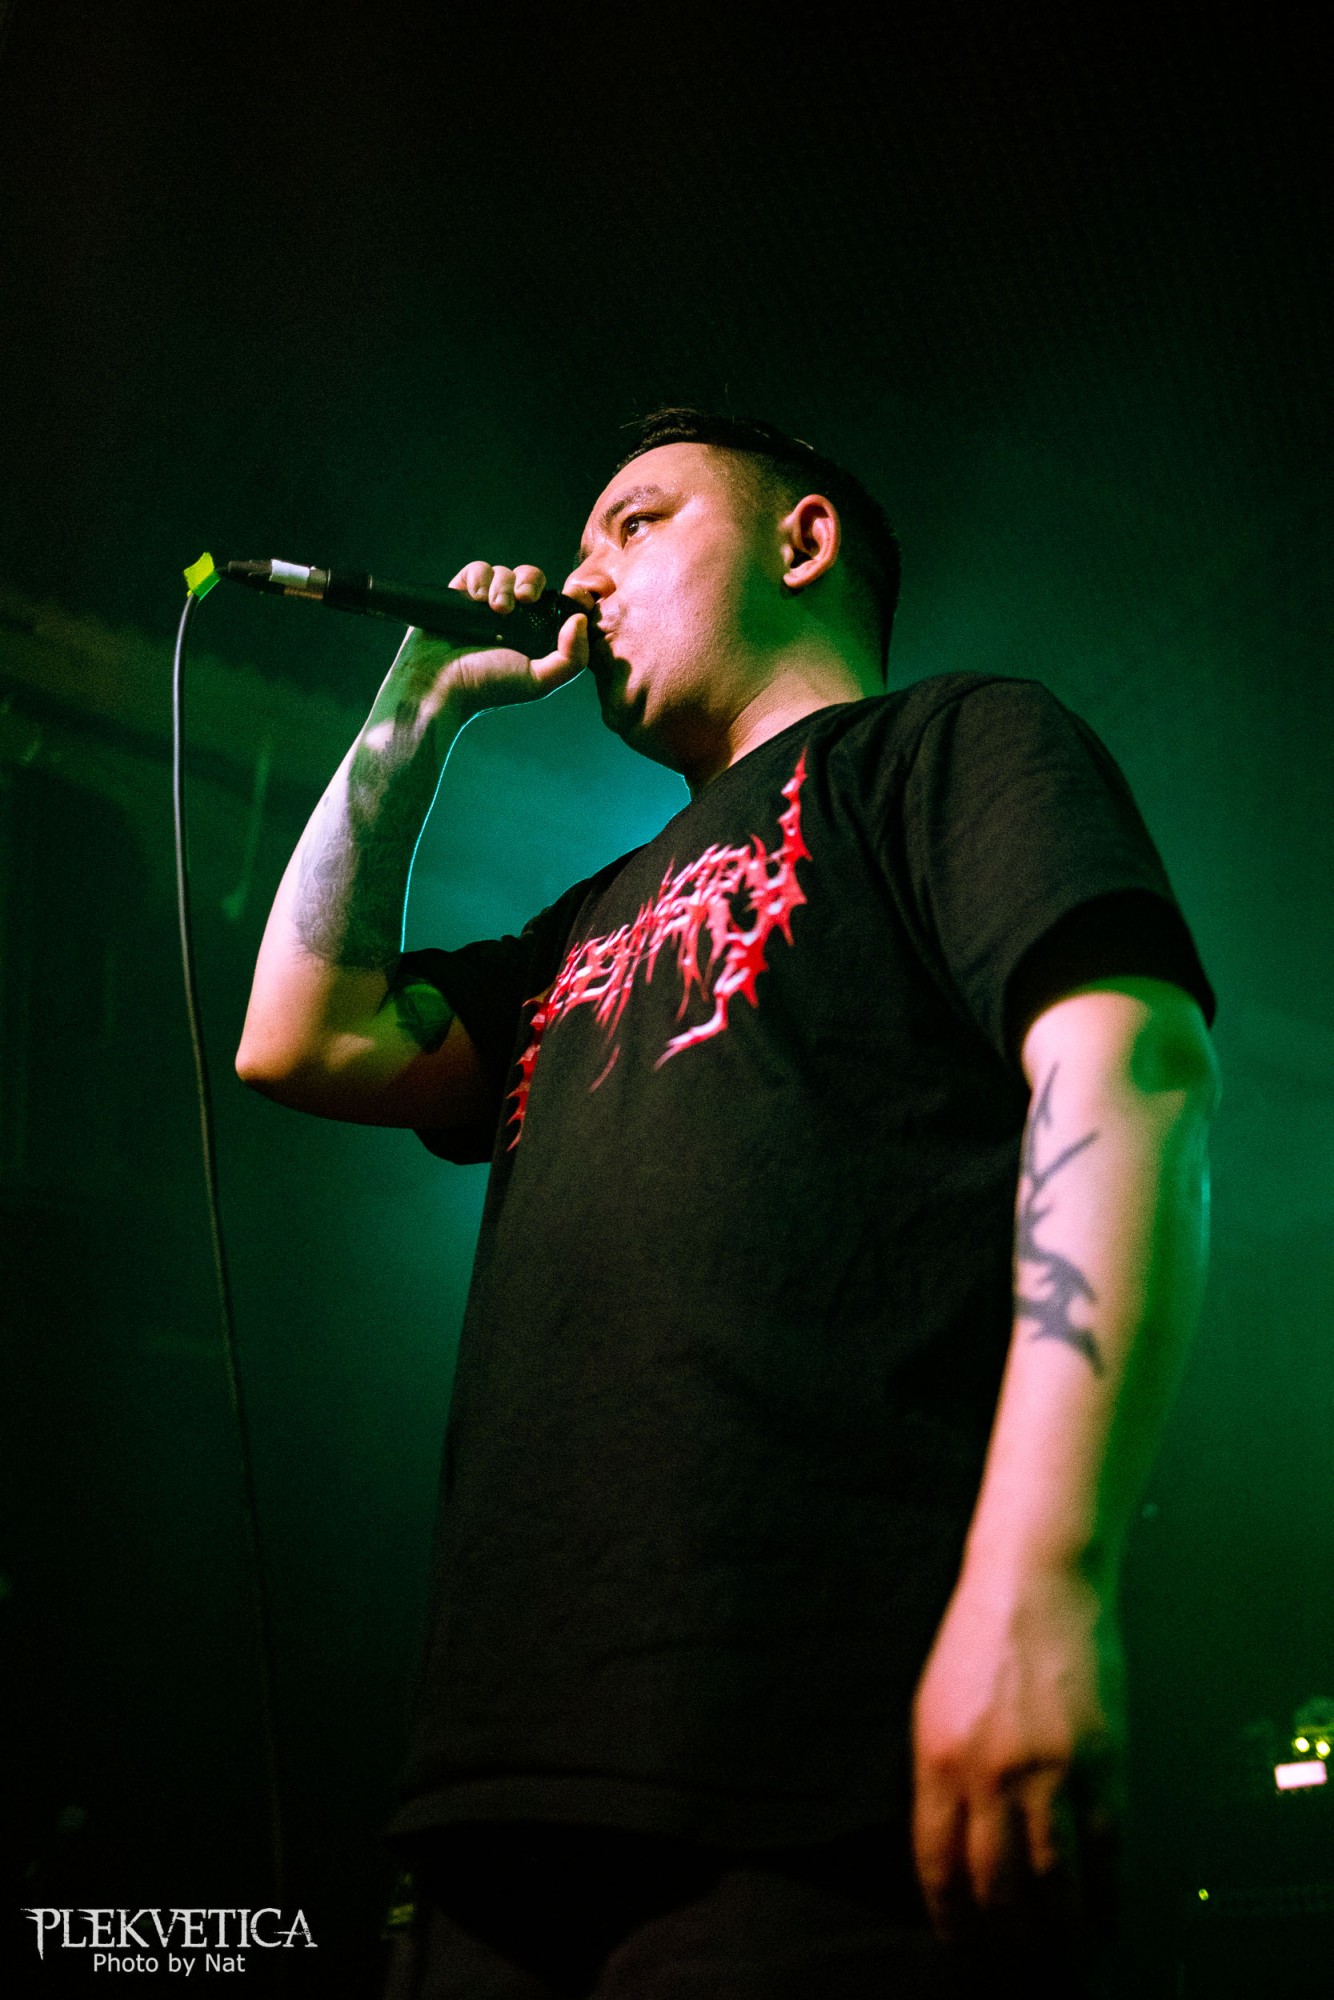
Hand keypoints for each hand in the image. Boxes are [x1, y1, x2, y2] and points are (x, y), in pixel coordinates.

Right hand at [391, 561, 587, 723]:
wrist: (439, 686)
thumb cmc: (488, 687)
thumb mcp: (539, 681)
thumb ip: (572, 658)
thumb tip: (580, 619)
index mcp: (532, 634)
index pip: (553, 601)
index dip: (557, 594)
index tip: (556, 601)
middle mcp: (510, 618)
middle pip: (530, 578)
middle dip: (529, 582)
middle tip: (524, 600)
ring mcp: (483, 605)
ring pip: (504, 573)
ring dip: (503, 584)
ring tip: (495, 609)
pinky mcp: (458, 595)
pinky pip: (476, 570)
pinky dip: (479, 577)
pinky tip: (476, 598)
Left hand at [911, 1562, 1123, 1947]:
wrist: (1036, 1581)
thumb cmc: (980, 1640)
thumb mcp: (934, 1709)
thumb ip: (941, 1781)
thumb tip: (952, 1855)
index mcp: (938, 1760)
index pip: (937, 1867)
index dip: (952, 1919)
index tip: (962, 1946)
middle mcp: (990, 1773)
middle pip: (996, 1887)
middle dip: (1007, 1937)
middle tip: (1018, 1961)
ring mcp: (1050, 1770)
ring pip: (1054, 1882)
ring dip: (1060, 1930)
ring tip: (1064, 1953)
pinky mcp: (1102, 1762)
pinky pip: (1106, 1850)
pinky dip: (1108, 1896)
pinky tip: (1107, 1918)